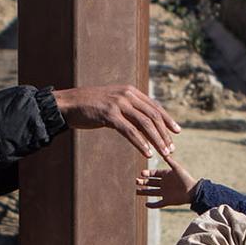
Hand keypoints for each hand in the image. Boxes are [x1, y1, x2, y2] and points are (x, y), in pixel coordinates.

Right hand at [52, 85, 180, 159]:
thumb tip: (143, 121)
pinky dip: (141, 143)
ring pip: (145, 124)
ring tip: (163, 153)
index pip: (155, 106)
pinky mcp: (109, 115)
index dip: (168, 120)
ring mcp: (118, 104)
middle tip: (171, 149)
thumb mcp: (113, 103)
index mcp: (130, 91)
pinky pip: (130, 131)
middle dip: (164, 134)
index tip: (177, 132)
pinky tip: (147, 153)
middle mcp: (127, 95)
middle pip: (153, 116)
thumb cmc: (90, 106)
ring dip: (156, 141)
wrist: (69, 104)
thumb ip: (128, 109)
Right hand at [136, 151, 197, 207]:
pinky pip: (158, 204)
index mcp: (166, 175)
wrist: (194, 191)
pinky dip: (152, 205)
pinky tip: (146, 204)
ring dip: (144, 192)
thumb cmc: (186, 178)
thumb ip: (171, 162)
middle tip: (136, 181)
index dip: (147, 173)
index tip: (141, 173)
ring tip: (136, 191)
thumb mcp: (178, 169)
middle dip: (143, 182)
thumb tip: (164, 153)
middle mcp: (164, 184)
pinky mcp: (167, 201)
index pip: (154, 174)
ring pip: (151, 192)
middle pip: (150, 183)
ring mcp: (165, 193)